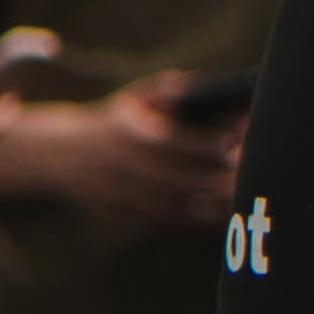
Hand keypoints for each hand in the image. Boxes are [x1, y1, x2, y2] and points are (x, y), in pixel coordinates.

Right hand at [22, 72, 242, 231]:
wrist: (60, 156)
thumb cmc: (115, 120)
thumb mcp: (136, 98)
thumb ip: (173, 91)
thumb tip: (216, 90)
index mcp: (126, 131)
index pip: (174, 140)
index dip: (208, 142)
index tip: (237, 141)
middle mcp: (121, 165)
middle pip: (179, 178)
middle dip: (219, 178)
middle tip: (253, 174)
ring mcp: (120, 194)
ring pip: (176, 206)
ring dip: (213, 204)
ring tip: (246, 197)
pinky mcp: (123, 215)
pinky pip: (167, 223)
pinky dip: (199, 221)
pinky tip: (226, 215)